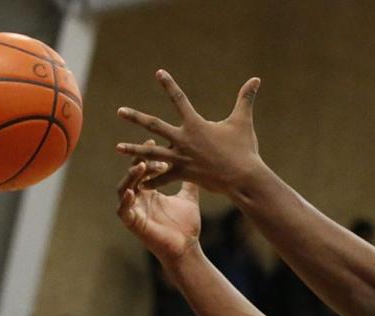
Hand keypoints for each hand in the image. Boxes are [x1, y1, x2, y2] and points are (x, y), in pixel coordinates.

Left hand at [116, 71, 262, 193]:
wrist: (244, 178)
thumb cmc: (245, 150)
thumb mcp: (243, 122)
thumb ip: (246, 99)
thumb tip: (257, 78)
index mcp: (195, 125)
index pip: (179, 100)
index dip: (169, 85)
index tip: (158, 73)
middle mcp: (184, 140)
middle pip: (154, 126)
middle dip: (136, 118)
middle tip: (120, 111)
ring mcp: (182, 158)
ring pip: (152, 152)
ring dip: (134, 150)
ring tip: (117, 148)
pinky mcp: (184, 174)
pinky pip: (163, 178)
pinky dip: (152, 181)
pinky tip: (139, 183)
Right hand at [116, 154, 201, 264]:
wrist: (187, 249)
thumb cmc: (187, 227)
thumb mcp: (188, 199)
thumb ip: (189, 182)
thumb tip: (198, 164)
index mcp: (150, 192)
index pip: (144, 168)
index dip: (146, 154)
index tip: (153, 141)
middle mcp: (139, 199)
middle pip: (133, 175)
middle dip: (141, 163)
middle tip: (152, 158)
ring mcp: (134, 211)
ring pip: (124, 188)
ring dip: (131, 177)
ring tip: (141, 167)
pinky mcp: (132, 224)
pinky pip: (122, 210)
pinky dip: (125, 200)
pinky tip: (131, 191)